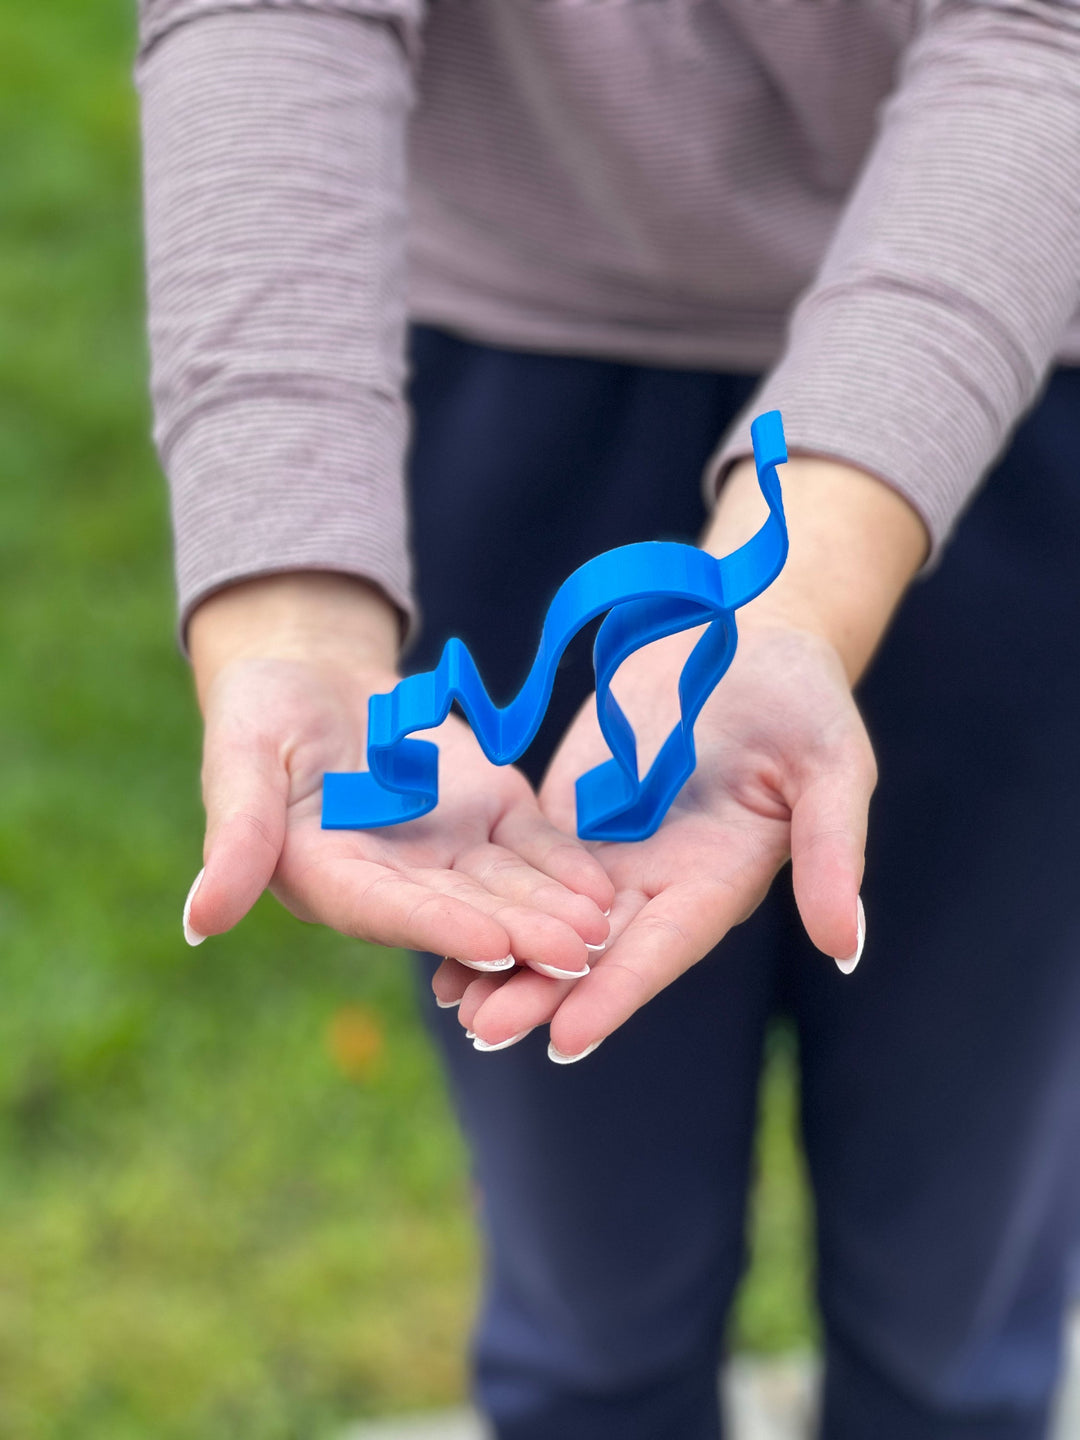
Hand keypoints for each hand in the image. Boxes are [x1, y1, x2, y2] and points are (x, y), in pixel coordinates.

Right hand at [183, 574, 611, 967]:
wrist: (315, 673)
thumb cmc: (262, 714)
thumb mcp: (242, 762)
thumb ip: (235, 838)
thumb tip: (199, 924)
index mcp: (332, 878)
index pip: (392, 910)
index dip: (441, 927)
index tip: (493, 945)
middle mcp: (397, 881)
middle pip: (463, 911)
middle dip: (521, 934)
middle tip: (577, 954)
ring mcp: (448, 853)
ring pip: (507, 887)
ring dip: (554, 911)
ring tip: (604, 929)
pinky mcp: (487, 817)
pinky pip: (531, 846)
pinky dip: (565, 865)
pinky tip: (604, 885)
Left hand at [433, 620, 873, 1054]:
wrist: (740, 631)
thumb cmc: (800, 694)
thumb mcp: (832, 764)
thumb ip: (830, 851)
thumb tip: (844, 947)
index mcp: (721, 880)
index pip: (664, 948)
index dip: (617, 992)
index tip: (567, 1040)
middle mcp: (662, 881)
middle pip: (597, 951)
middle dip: (543, 992)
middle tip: (484, 1030)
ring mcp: (612, 852)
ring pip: (551, 922)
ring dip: (506, 960)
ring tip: (450, 999)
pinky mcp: (573, 816)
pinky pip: (527, 869)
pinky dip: (491, 900)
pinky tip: (443, 924)